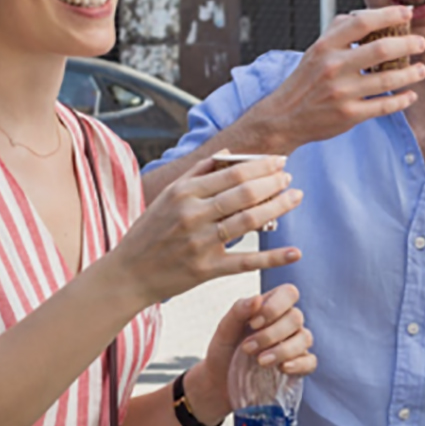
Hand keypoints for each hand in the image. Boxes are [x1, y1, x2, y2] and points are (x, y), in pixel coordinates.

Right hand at [108, 155, 303, 307]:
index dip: (261, 166)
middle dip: (274, 183)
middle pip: (244, 193)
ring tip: (296, 197)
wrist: (128, 274)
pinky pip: (246, 261)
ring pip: (249, 221)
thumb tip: (230, 151)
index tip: (280, 161)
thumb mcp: (167, 196)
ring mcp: (201, 243)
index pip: (232, 173)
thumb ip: (198, 172)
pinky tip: (295, 252)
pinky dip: (273, 257)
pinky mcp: (207, 269)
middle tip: (291, 178)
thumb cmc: (150, 231)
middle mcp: (192, 215)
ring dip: (278, 207)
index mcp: (183, 193)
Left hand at [178, 286, 317, 425]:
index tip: (254, 324)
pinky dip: (298, 364)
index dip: (275, 306)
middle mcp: (287, 323)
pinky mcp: (299, 366)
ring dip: (282, 350)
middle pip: (296, 317)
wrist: (220, 382)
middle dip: (271, 334)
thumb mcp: (224, 329)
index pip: (289, 293)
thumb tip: (258, 298)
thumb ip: (239, 311)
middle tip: (247, 349)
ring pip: (305, 338)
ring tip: (260, 362)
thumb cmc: (224, 350)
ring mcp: (295, 344)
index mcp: (271, 307)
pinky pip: (310, 361)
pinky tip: (282, 368)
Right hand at [236, 8, 424, 153]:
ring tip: (422, 69)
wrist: (284, 117)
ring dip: (411, 74)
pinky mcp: (350, 115)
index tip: (407, 13)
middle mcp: (333, 67)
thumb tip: (364, 14)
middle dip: (408, 44)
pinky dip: (402, 100)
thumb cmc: (304, 81)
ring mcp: (342, 92)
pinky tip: (411, 95)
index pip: (362, 23)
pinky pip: (384, 106)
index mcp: (325, 47)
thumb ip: (338, 30)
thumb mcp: (315, 50)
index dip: (388, 15)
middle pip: (380, 49)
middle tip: (421, 43)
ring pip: (387, 80)